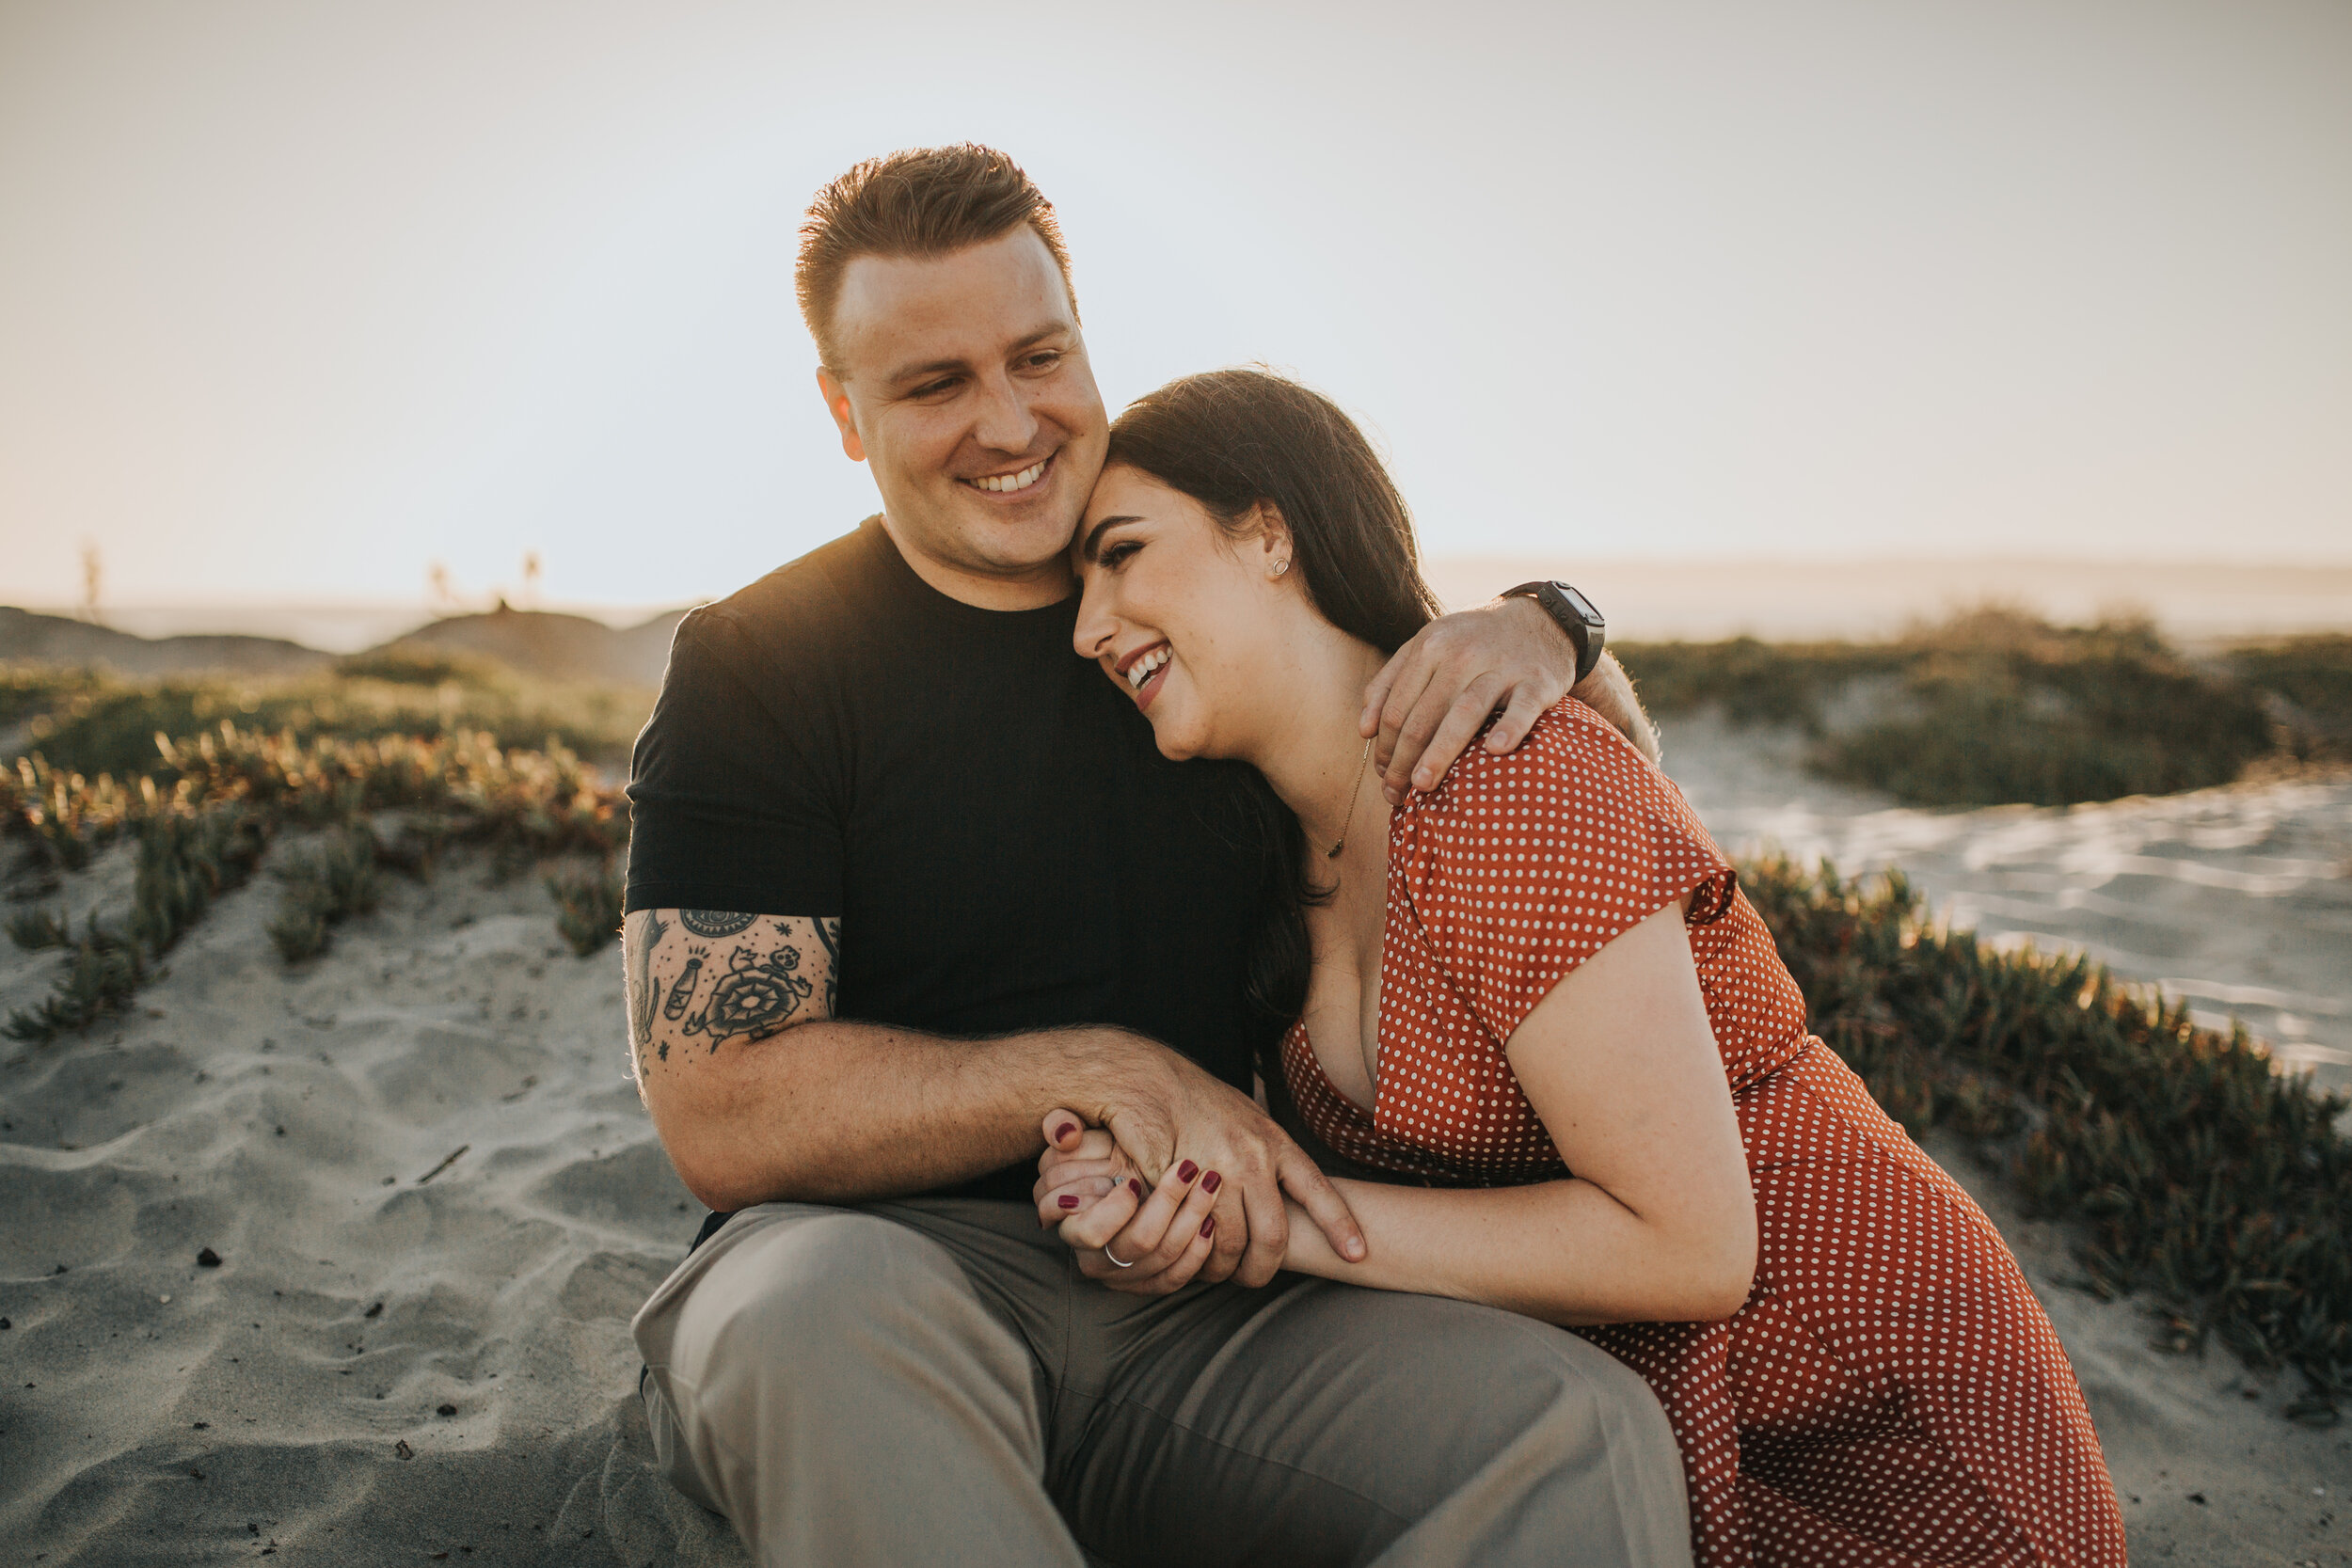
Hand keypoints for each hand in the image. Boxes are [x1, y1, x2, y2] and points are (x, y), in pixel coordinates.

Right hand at [1039, 1089, 1364, 1288]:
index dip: (1340, 1226)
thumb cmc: (1198, 1101)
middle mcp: (1251, 1156)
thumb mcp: (1247, 1117)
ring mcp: (1215, 1169)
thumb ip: (1269, 1153)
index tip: (1359, 1255)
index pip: (1317, 1190)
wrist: (1146, 1077)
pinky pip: (1193, 1231)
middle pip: (1273, 1234)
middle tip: (1254, 1280)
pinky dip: (1193, 1251)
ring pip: (1231, 1241)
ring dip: (1225, 1267)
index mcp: (1273, 1140)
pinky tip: (1192, 1254)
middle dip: (1265, 1269)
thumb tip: (1293, 1193)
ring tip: (1219, 1271)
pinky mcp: (1180, 1181)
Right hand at [1039, 1136, 1224, 1294]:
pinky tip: (1211, 1221)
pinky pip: (1175, 1278)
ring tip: (1209, 1182)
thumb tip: (1067, 1135)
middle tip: (1189, 1168)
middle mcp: (1094, 1259)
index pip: (1090, 1232)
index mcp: (1071, 1226)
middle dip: (1168, 1202)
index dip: (1115, 1210)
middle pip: (1137, 1243)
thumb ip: (1062, 1126)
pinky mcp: (1148, 1283)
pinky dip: (1197, 1251)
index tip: (1134, 1180)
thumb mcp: (1079, 1137)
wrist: (1122, 1180)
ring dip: (1192, 1217)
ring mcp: (1123, 1276)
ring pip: (1162, 1257)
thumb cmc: (1100, 1156)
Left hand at [1361, 597, 1574, 804]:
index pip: (1397, 707)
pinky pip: (1522, 708)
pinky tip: (1495, 752)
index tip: (1383, 775)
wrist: (1539, 620)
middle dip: (1404, 760)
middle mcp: (1463, 654)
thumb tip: (1365, 730)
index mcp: (1430, 646)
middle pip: (1424, 716)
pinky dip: (1509, 728)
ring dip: (1440, 751)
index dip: (1385, 746)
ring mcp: (1502, 667)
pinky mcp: (1538, 681)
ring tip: (1422, 785)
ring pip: (1464, 713)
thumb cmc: (1472, 642)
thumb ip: (1390, 682)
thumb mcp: (1428, 646)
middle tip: (1395, 794)